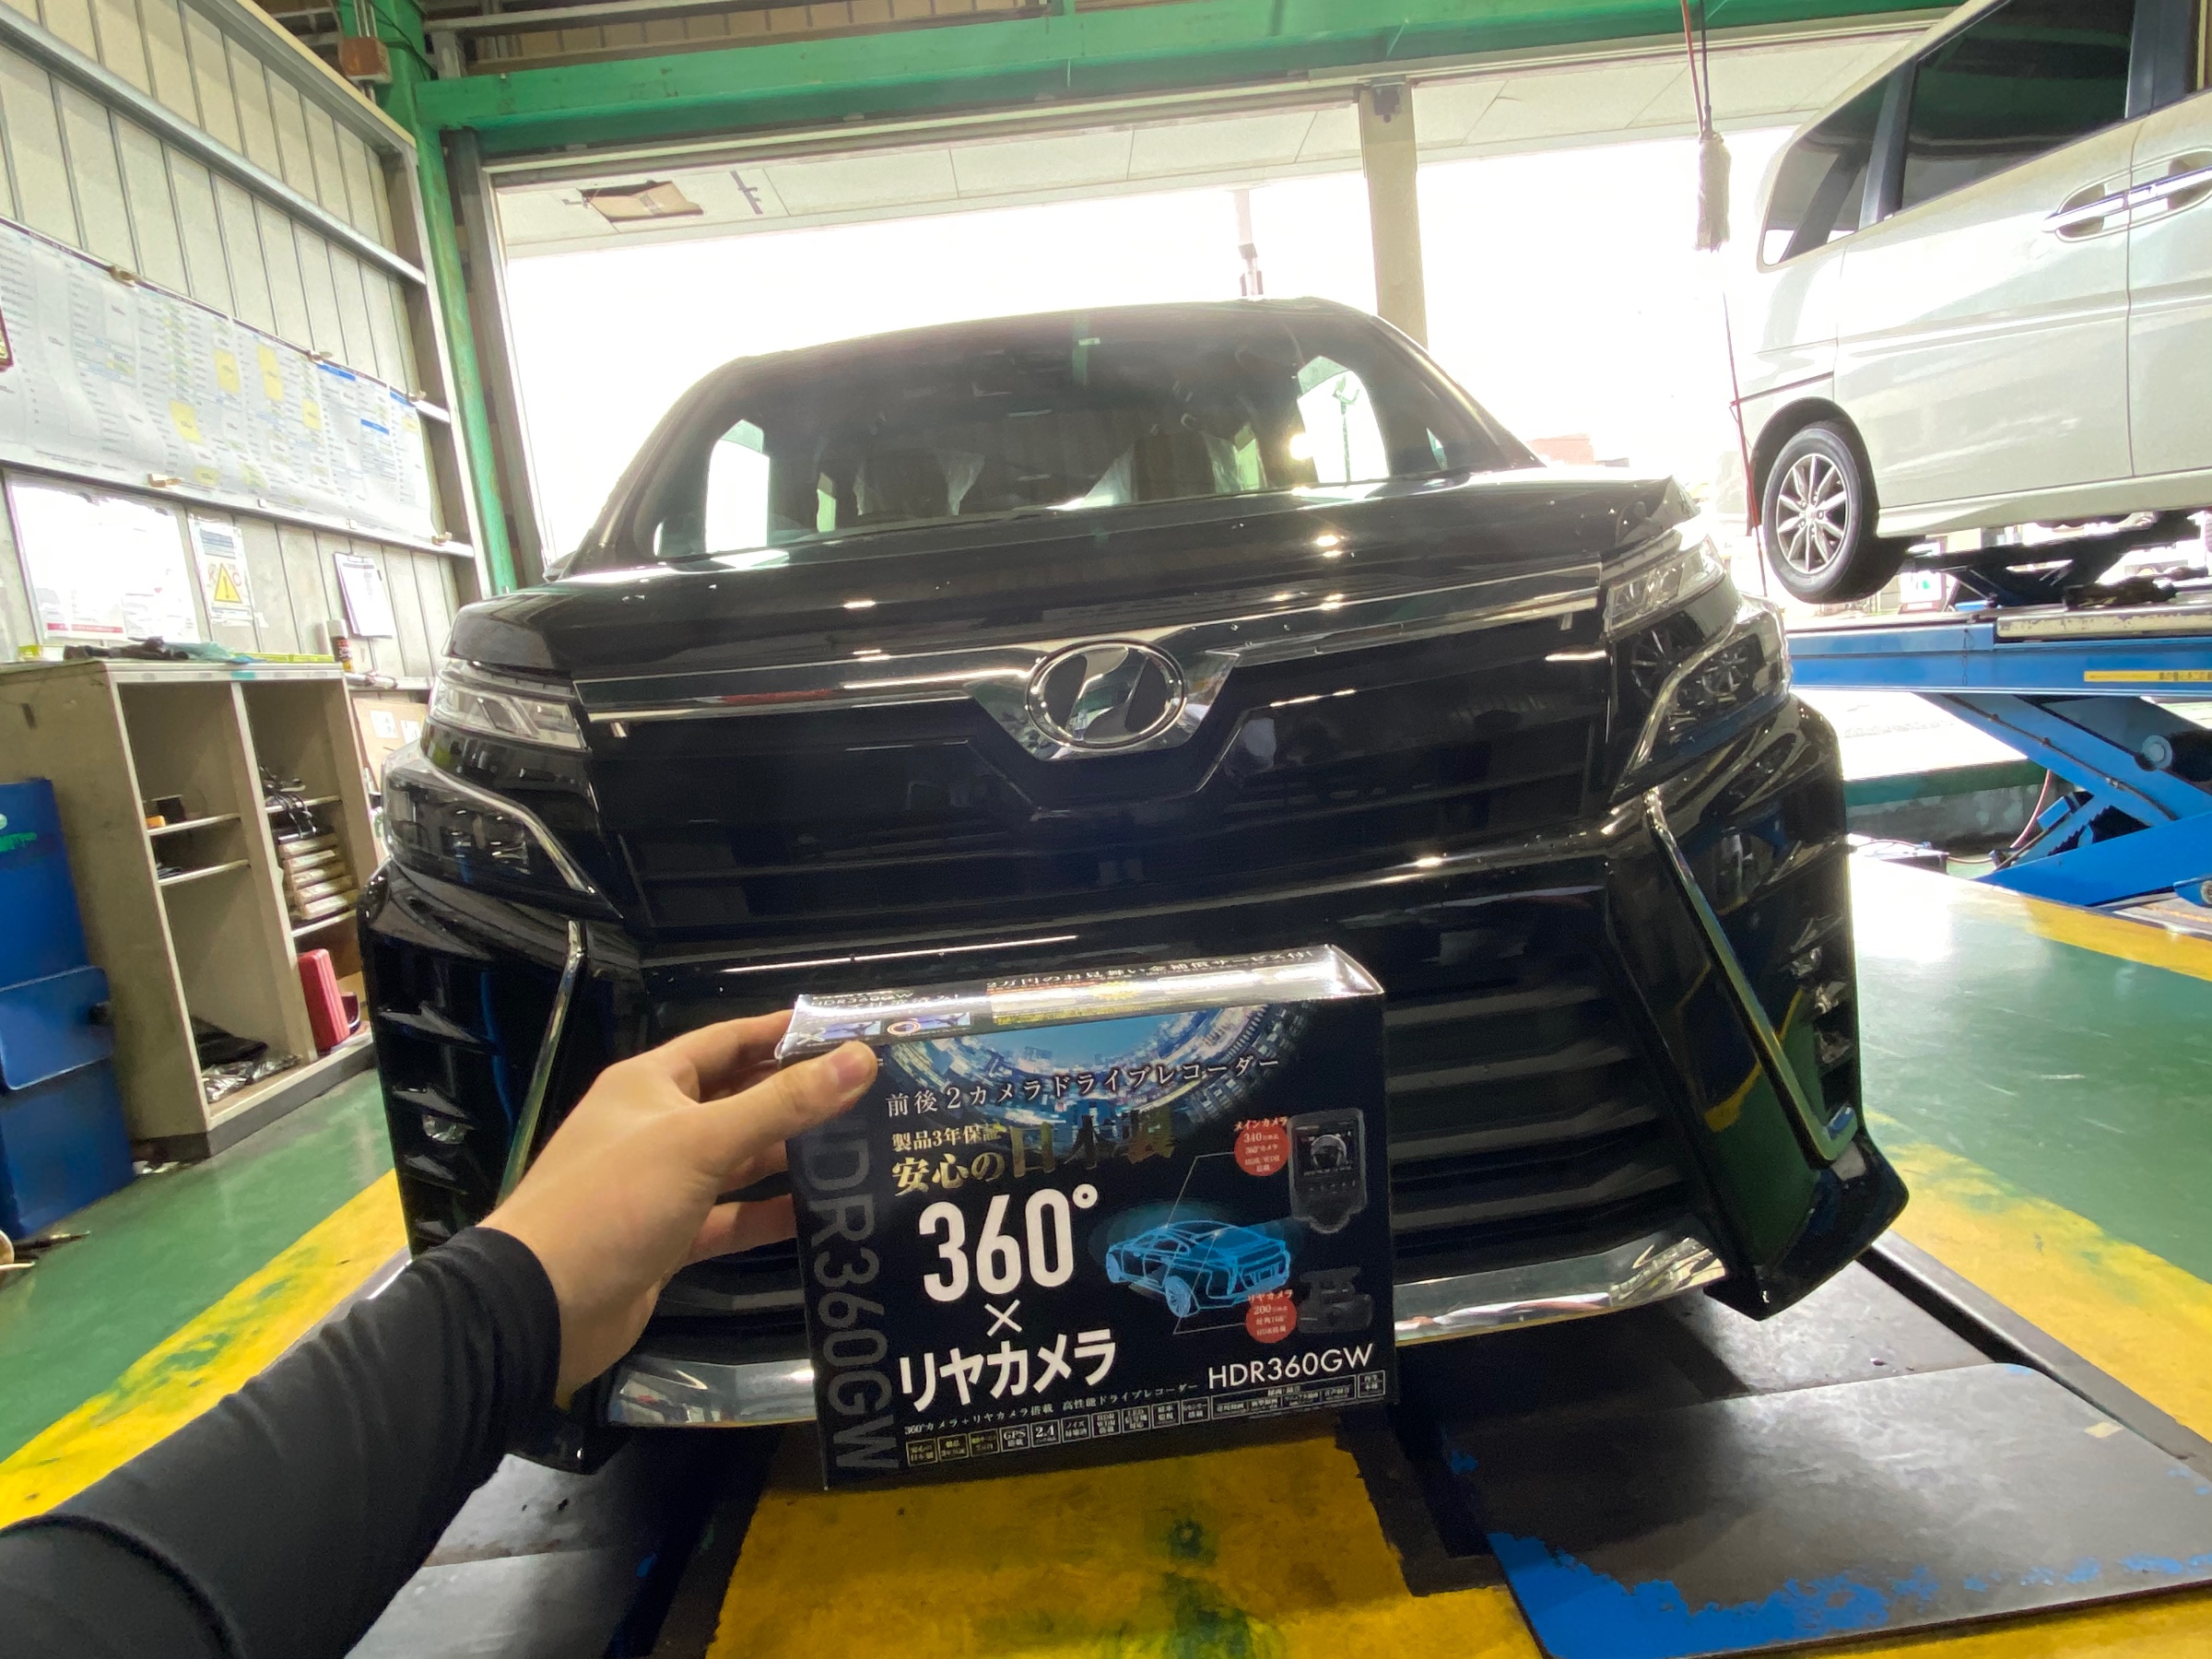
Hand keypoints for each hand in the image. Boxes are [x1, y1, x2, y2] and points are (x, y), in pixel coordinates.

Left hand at [483, 1012, 875, 1400]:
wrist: (541, 1307)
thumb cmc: (614, 1202)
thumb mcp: (701, 1143)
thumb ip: (782, 1104)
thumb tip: (861, 1059)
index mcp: (649, 1085)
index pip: (725, 1042)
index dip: (781, 1034)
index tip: (845, 1033)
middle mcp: (655, 1128)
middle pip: (737, 1102)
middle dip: (796, 1099)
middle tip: (870, 1096)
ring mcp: (661, 1187)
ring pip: (737, 1162)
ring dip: (790, 1157)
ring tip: (861, 1151)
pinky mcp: (669, 1239)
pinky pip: (730, 1218)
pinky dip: (769, 1215)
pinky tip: (822, 1213)